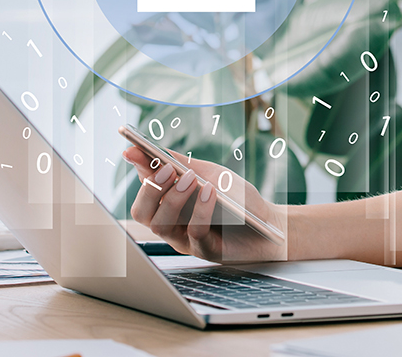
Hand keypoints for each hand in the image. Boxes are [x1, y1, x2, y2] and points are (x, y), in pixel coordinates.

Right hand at [122, 146, 287, 262]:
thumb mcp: (209, 173)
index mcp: (169, 202)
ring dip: (173, 198)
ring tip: (191, 179)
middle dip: (150, 189)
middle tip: (167, 170)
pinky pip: (194, 233)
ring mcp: (186, 239)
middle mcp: (171, 223)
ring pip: (160, 225)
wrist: (270, 223)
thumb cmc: (237, 199)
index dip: (136, 168)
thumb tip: (149, 150)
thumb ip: (181, 163)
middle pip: (142, 212)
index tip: (132, 150)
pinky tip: (210, 193)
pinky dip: (200, 210)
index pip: (144, 185)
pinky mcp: (206, 250)